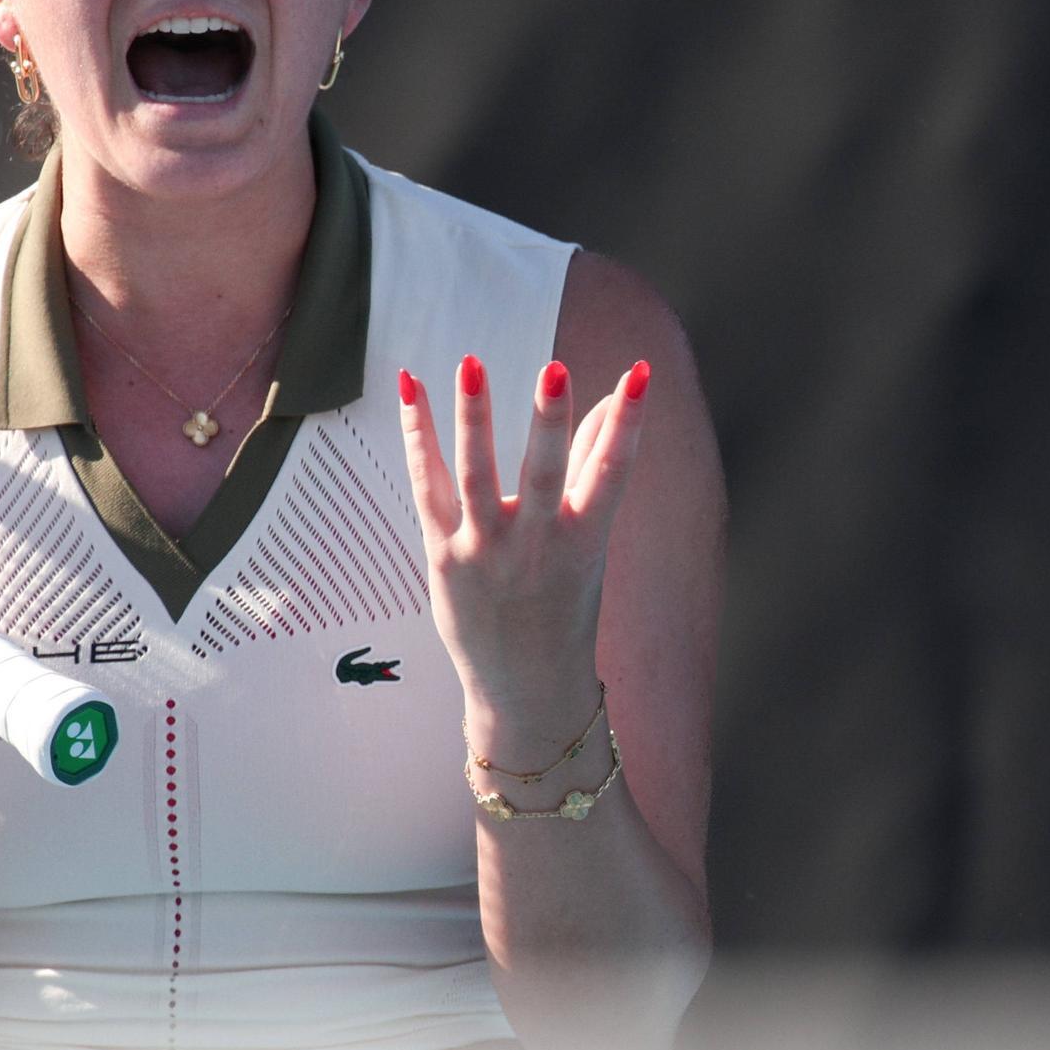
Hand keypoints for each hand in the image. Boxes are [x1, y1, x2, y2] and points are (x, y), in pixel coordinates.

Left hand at [398, 355, 652, 754]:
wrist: (527, 686)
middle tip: (554, 370)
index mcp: (585, 541)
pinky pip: (427, 486)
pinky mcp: (443, 555)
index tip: (639, 375)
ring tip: (471, 363)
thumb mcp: (590, 541)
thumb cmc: (564, 602)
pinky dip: (417, 437)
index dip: (627, 425)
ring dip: (473, 418)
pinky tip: (410, 387)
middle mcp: (536, 547)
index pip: (612, 474)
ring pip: (475, 477)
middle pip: (542, 475)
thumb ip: (593, 467)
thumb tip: (611, 401)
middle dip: (550, 423)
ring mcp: (485, 551)